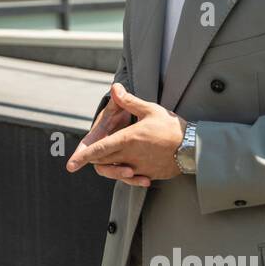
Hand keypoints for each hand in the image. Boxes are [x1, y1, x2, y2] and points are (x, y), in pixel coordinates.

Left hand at [66, 84, 186, 185]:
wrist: (194, 147)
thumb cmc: (172, 127)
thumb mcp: (150, 109)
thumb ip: (129, 101)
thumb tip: (115, 88)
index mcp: (127, 140)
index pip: (99, 150)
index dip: (83, 157)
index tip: (70, 166)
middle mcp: (130, 156)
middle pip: (103, 162)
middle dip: (95, 160)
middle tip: (92, 155)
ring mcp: (139, 168)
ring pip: (116, 171)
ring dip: (111, 167)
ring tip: (115, 160)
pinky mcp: (149, 174)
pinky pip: (132, 178)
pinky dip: (128, 175)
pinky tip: (132, 170)